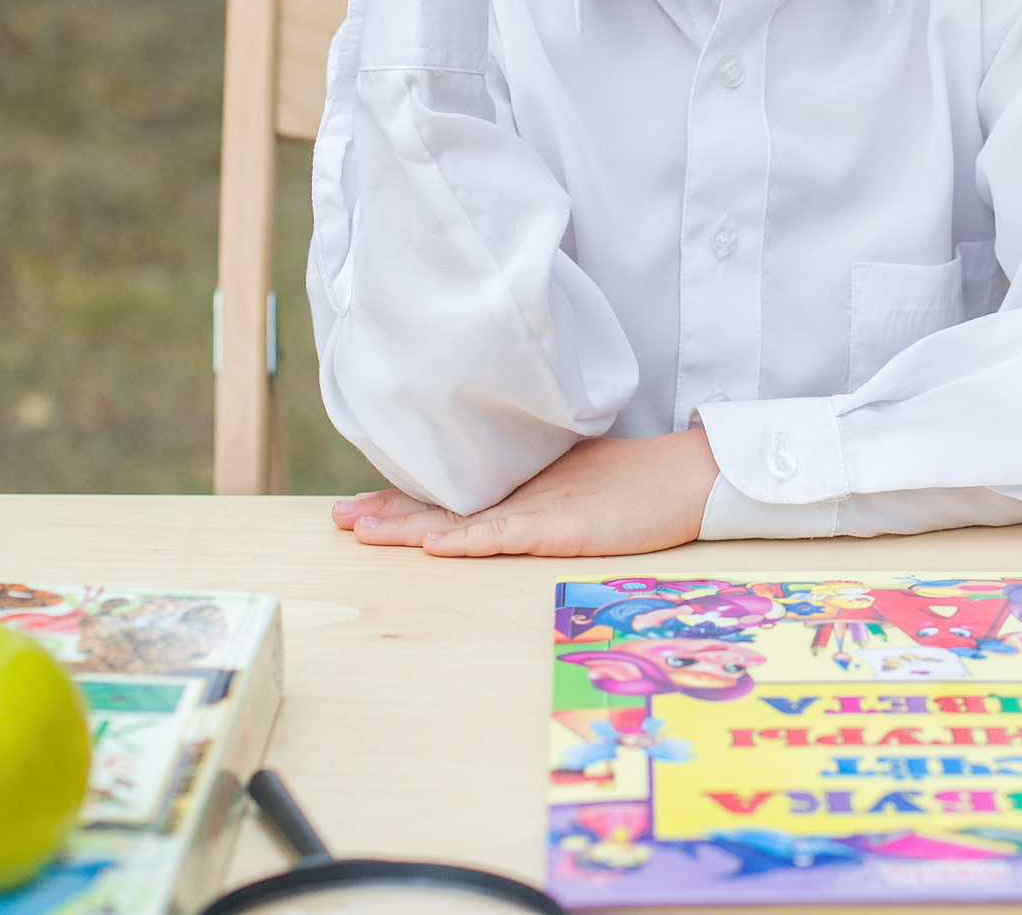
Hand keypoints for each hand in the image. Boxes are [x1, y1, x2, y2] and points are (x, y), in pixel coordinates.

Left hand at [332, 430, 719, 557]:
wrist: (684, 477)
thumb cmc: (636, 486)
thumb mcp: (573, 486)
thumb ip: (535, 495)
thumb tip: (496, 512)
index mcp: (518, 485)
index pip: (448, 494)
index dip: (401, 500)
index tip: (357, 508)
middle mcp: (517, 492)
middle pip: (441, 503)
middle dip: (387, 511)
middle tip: (338, 518)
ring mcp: (536, 508)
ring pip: (459, 519)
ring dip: (407, 525)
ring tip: (361, 528)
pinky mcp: (559, 527)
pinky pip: (504, 535)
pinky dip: (467, 540)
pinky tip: (434, 544)